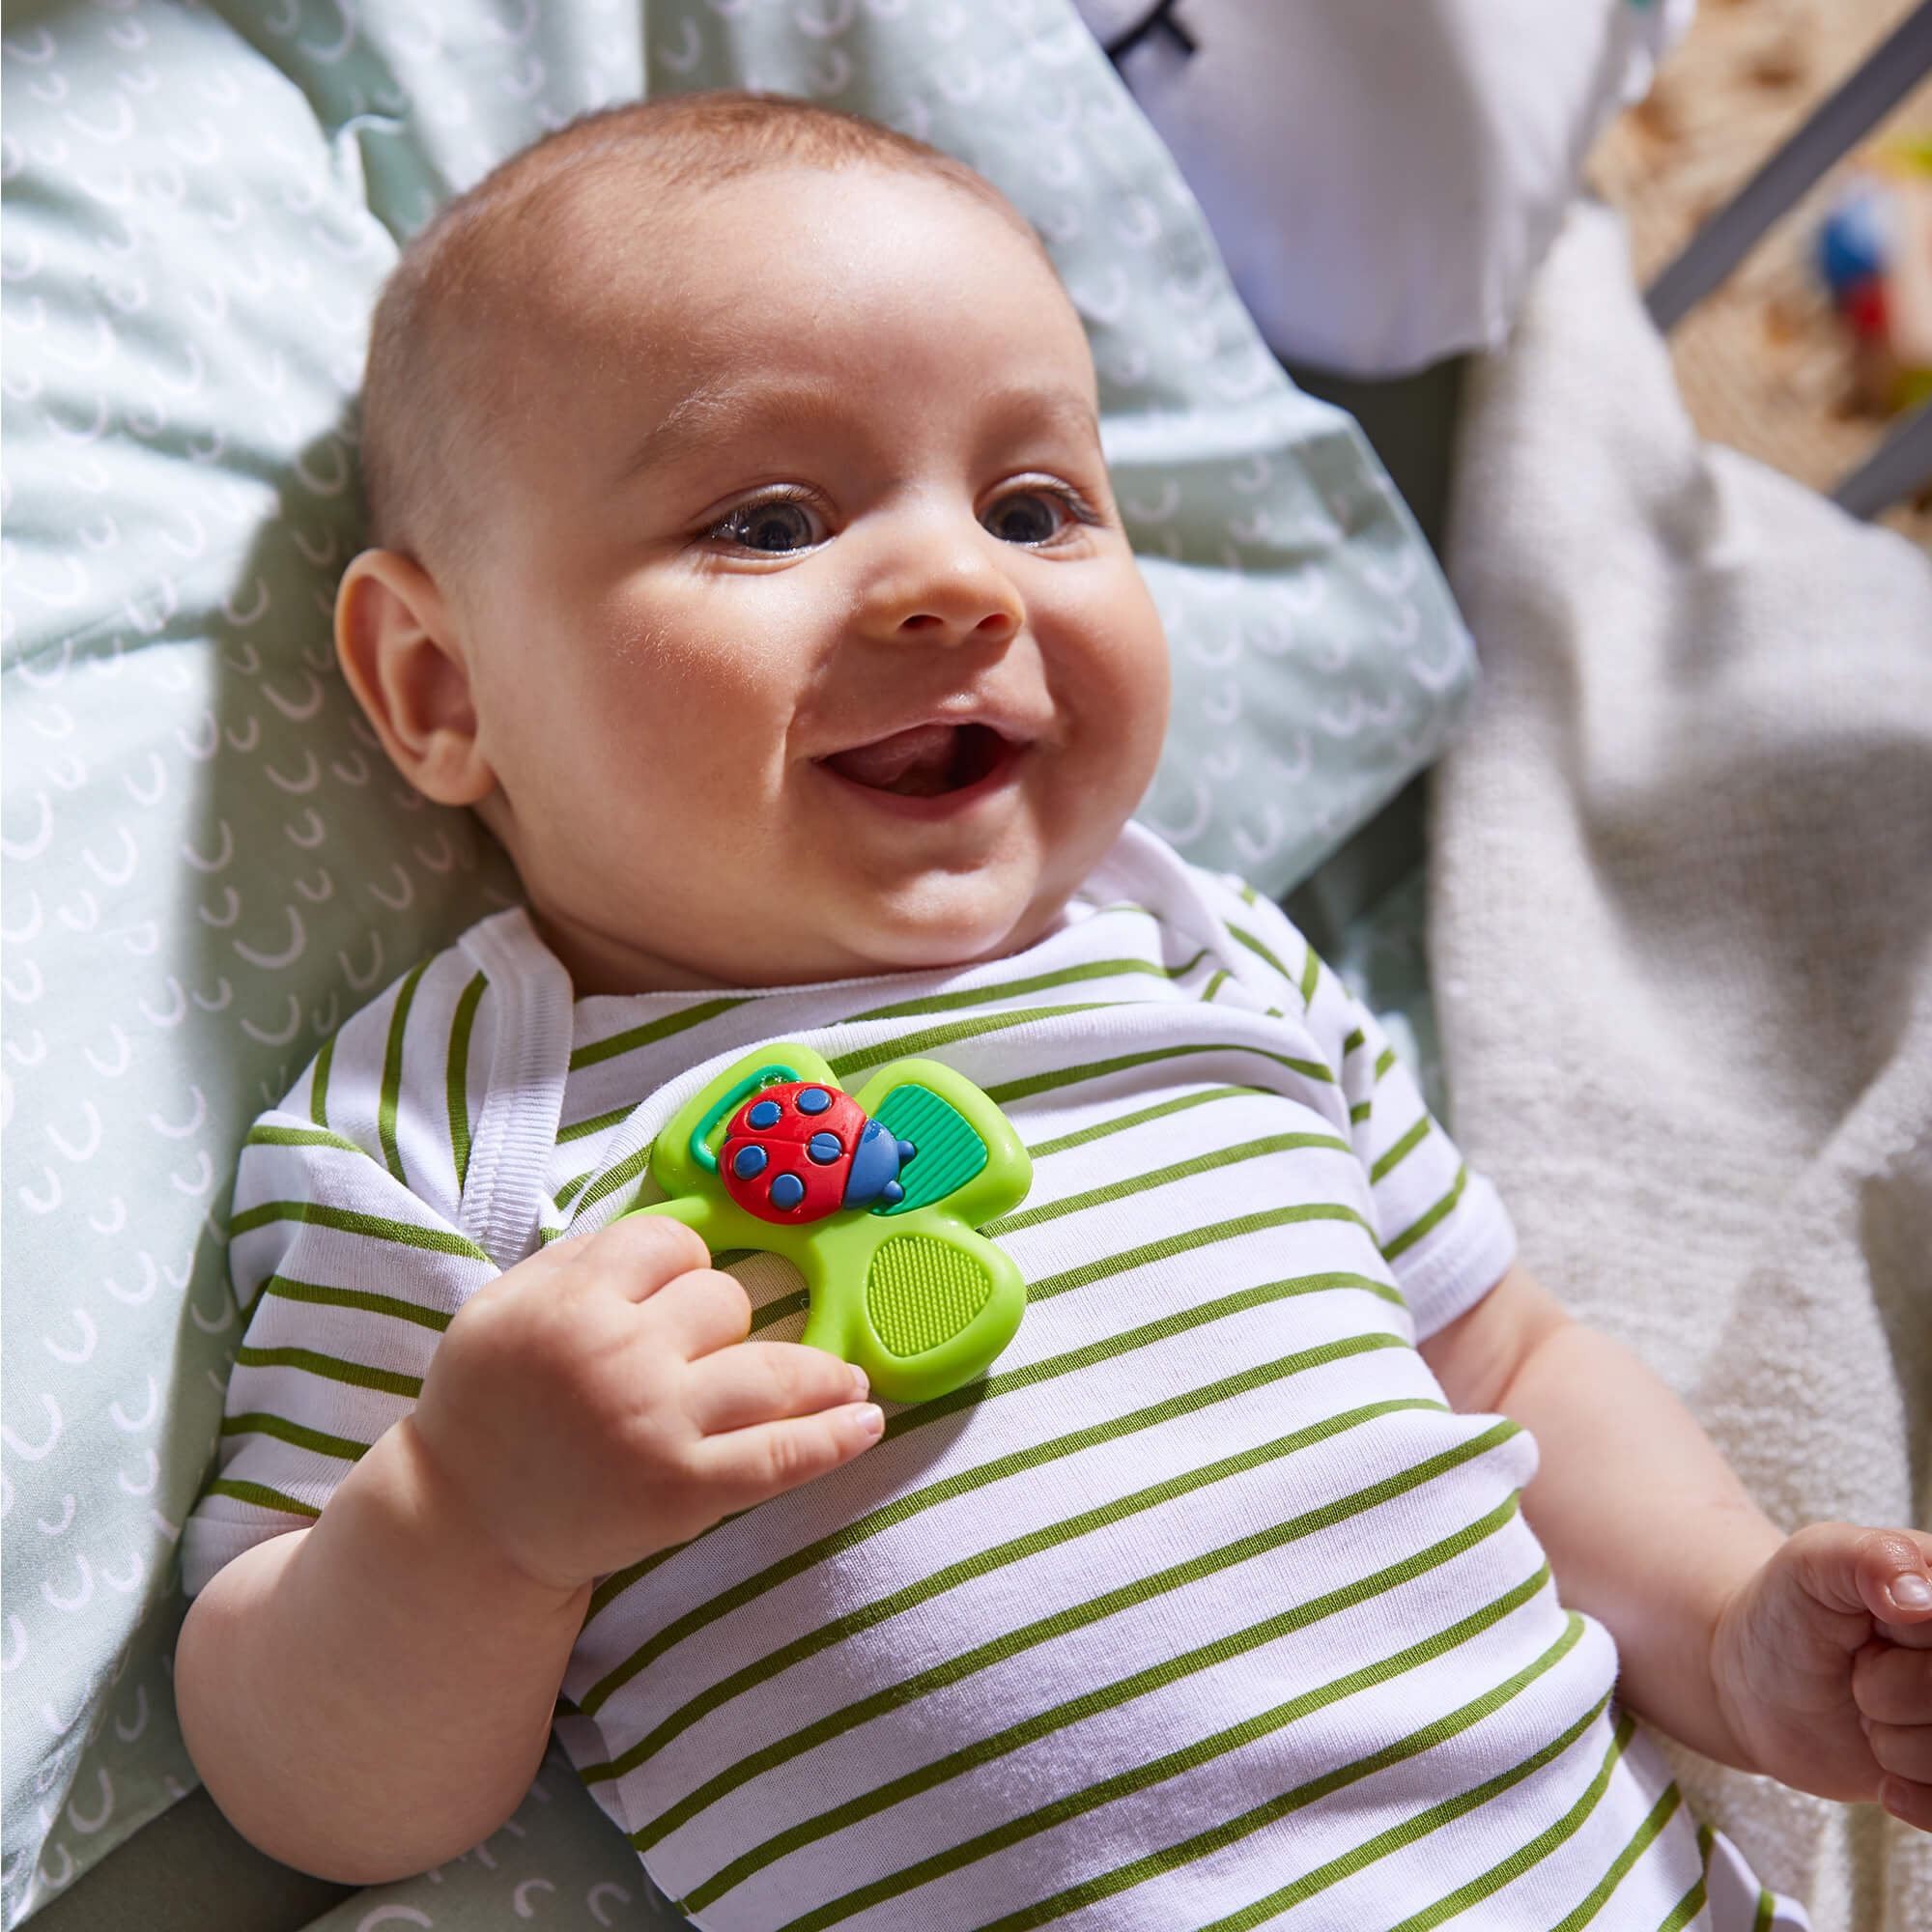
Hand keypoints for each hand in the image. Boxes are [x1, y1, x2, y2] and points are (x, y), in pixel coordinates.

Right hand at [407, 1214, 883, 1592]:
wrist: (464, 1522)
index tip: (674, 1290)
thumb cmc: (489, 1402)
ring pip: (772, 1369)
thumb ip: (584, 1258)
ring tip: (848, 1380)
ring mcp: (656, 1426)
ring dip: (821, 1373)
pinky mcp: (682, 1492)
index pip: (672, 1243)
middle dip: (722, 1319)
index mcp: (570, 1301)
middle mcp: (618, 1357)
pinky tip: (867, 1420)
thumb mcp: (506, 1304)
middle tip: (701, 1354)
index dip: (680, 1262)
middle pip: (725, 1300)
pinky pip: (779, 1456)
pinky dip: (832, 1438)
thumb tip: (676, 1237)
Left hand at [1711, 1522, 1931, 1829]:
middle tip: (1859, 1667)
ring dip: (1895, 1744)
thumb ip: (1866, 1558)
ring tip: (1867, 1710)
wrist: (1756, 1681)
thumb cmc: (1790, 1610)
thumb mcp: (1813, 1564)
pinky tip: (1884, 1778)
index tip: (1878, 1621)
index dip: (1904, 1638)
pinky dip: (1917, 1800)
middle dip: (1889, 1689)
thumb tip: (1921, 1594)